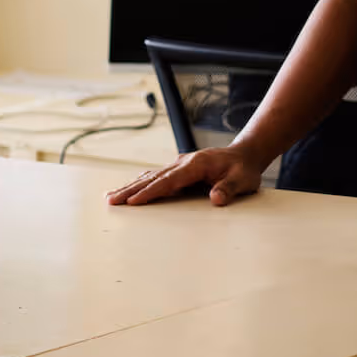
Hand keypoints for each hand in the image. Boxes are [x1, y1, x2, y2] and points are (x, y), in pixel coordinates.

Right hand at [106, 142, 263, 207]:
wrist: (246, 155)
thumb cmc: (244, 169)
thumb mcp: (243, 180)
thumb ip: (230, 189)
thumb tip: (217, 199)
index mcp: (197, 164)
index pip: (169, 181)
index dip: (150, 192)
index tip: (132, 201)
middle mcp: (184, 162)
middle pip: (153, 177)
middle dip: (131, 190)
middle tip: (110, 201)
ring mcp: (180, 165)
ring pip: (151, 176)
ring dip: (131, 187)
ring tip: (111, 197)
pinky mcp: (180, 170)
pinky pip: (157, 177)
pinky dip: (141, 183)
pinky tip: (130, 189)